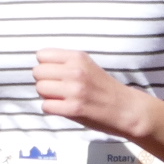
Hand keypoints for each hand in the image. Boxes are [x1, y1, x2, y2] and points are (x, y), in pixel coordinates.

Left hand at [32, 48, 146, 136]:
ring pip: (40, 88)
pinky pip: (46, 106)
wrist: (126, 109)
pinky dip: (52, 109)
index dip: (45, 66)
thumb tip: (39, 66)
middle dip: (44, 81)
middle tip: (57, 88)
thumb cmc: (104, 88)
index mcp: (78, 58)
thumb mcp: (87, 66)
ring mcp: (75, 90)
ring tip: (61, 98)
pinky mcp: (74, 109)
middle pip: (37, 72)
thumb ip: (66, 63)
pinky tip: (63, 108)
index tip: (55, 74)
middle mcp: (76, 71)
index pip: (42, 55)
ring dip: (47, 95)